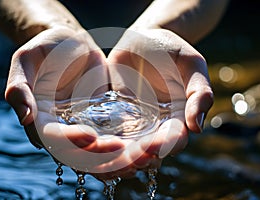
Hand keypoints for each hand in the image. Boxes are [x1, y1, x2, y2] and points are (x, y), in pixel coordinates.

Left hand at [102, 28, 212, 173]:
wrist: (143, 38)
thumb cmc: (171, 49)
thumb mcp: (192, 65)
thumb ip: (200, 93)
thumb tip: (197, 128)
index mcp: (178, 115)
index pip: (175, 140)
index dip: (165, 146)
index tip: (151, 147)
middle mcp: (157, 122)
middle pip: (150, 149)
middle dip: (138, 156)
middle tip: (125, 158)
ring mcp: (136, 119)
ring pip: (129, 145)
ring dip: (120, 154)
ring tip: (108, 154)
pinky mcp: (117, 111)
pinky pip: (111, 128)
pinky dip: (105, 138)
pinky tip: (95, 141)